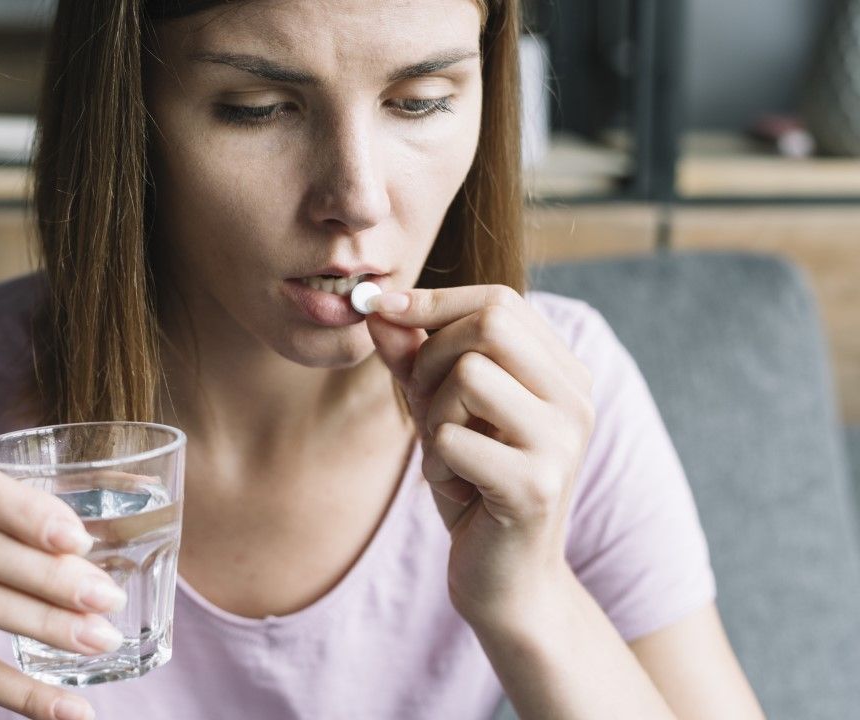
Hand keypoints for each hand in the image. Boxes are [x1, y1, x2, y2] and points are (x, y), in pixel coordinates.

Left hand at [365, 285, 595, 628]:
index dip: (434, 300)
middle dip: (430, 359)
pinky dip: (436, 461)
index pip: (500, 301)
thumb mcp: (439, 411)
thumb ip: (413, 358)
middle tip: (426, 408)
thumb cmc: (473, 487)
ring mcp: (562, 442)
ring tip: (448, 453)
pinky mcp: (535, 485)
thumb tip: (377, 307)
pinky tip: (457, 488)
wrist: (506, 579)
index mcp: (562, 373)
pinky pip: (454, 438)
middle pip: (488, 325)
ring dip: (433, 415)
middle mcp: (575, 399)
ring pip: (468, 375)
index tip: (381, 310)